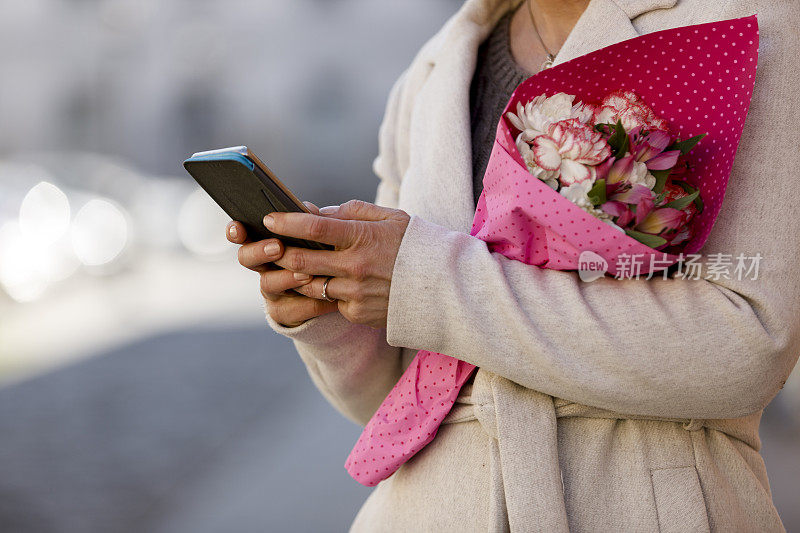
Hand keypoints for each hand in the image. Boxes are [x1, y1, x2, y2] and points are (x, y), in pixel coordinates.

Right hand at [226, 202, 337, 326]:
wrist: (336, 293)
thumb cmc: (322, 256)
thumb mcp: (318, 237)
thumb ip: (310, 222)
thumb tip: (307, 207)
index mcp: (267, 243)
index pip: (244, 234)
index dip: (236, 231)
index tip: (238, 227)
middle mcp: (264, 266)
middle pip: (246, 258)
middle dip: (259, 251)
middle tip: (277, 247)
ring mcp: (272, 291)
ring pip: (268, 284)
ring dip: (286, 277)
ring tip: (306, 274)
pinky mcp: (285, 312)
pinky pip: (294, 309)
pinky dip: (311, 302)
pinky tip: (327, 298)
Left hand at [265, 200, 410, 328]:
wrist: (444, 288)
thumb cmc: (414, 246)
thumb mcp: (390, 218)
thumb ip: (352, 212)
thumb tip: (317, 211)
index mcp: (362, 237)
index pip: (314, 227)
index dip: (286, 222)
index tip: (269, 218)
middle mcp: (355, 267)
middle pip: (300, 260)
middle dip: (279, 252)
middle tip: (269, 246)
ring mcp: (355, 293)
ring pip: (309, 284)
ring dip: (296, 275)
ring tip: (292, 265)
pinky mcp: (357, 313)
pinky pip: (330, 302)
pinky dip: (326, 292)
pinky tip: (330, 283)